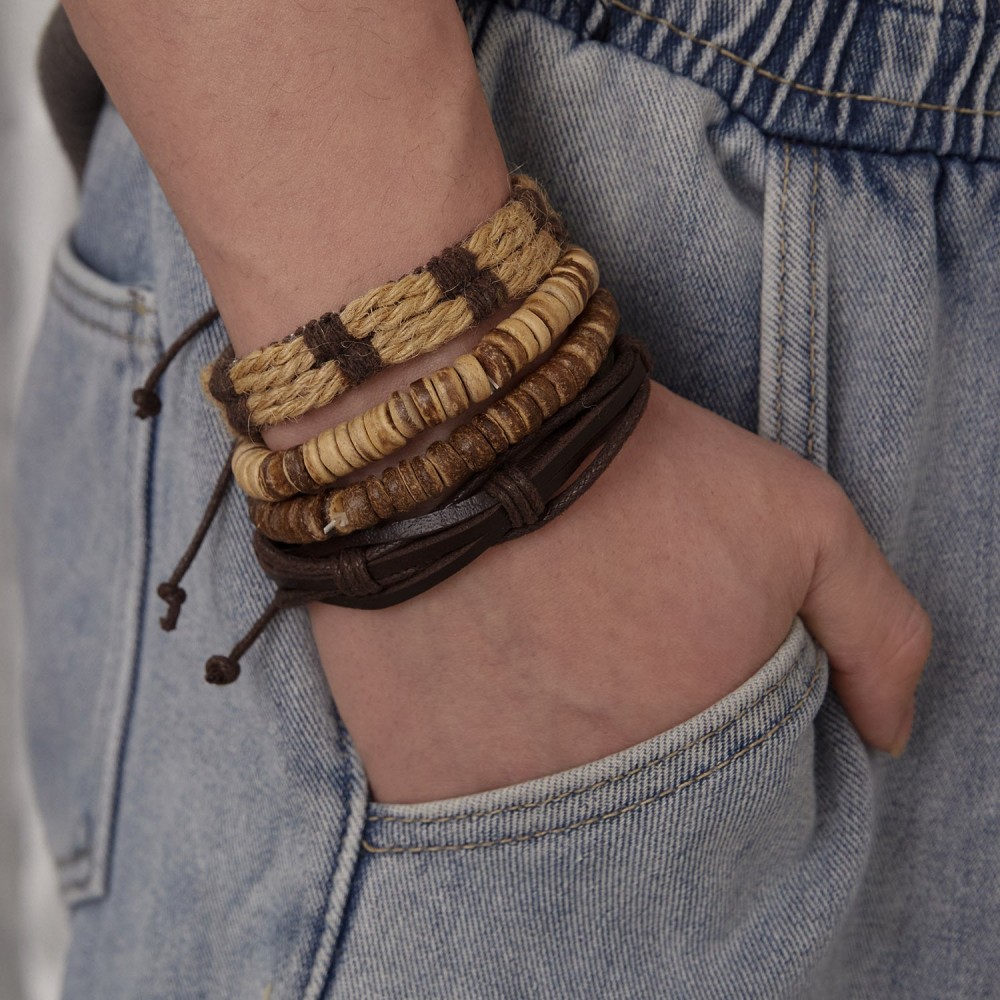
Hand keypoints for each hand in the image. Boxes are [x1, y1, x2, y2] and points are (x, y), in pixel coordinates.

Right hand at [309, 381, 931, 802]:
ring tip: (530, 647)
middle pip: (642, 803)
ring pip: (547, 804)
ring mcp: (502, 794)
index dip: (703, 718)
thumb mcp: (800, 517)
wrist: (469, 432)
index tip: (664, 654)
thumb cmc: (638, 467)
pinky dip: (467, 749)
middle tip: (590, 643)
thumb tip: (886, 733)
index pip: (733, 787)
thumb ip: (876, 630)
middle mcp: (608, 794)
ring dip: (544, 741)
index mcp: (706, 745)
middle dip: (626, 734)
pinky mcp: (413, 775)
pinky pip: (456, 797)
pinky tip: (469, 673)